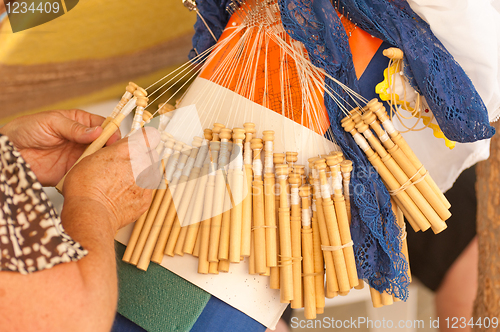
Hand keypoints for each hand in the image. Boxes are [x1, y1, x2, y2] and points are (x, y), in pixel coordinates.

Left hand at [0, 109, 120, 185]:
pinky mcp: (72, 172)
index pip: (103, 125)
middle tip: (113, 154)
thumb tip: (97, 132)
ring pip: (99, 160)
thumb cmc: (26, 130)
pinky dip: (93, 175)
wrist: (8, 152)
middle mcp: (82, 140)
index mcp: (80, 123)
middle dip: (111, 148)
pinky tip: (94, 175)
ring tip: (105, 165)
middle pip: (105, 144)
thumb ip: (74, 128)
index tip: (113, 139)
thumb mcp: (51, 122)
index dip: (111, 131)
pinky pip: (87, 174)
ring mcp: (78, 156)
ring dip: (103, 162)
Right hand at [62, 127, 161, 229]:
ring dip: (142, 174)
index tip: (141, 141)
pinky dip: (139, 190)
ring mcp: (146, 183)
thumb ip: (112, 149)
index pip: (149, 136)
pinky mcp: (146, 199)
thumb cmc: (85, 187)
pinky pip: (148, 190)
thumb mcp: (92, 156)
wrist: (90, 214)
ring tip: (123, 181)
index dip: (144, 138)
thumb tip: (119, 146)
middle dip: (141, 157)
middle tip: (126, 164)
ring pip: (151, 172)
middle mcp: (141, 165)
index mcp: (128, 150)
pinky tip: (124, 193)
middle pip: (151, 155)